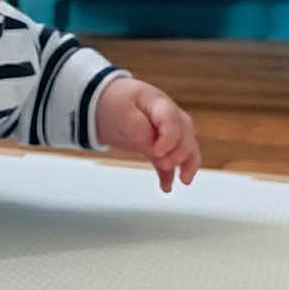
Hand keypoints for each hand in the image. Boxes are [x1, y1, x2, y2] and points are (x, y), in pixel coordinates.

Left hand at [95, 77, 200, 192]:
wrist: (103, 103)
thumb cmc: (113, 102)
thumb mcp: (120, 112)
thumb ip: (138, 130)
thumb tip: (155, 153)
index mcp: (157, 102)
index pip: (172, 119)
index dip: (169, 138)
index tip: (156, 153)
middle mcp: (168, 115)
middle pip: (185, 134)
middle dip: (179, 152)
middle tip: (163, 164)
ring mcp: (167, 130)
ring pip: (186, 147)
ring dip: (186, 164)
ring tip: (183, 181)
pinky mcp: (160, 145)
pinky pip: (170, 160)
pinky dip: (169, 174)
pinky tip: (166, 187)